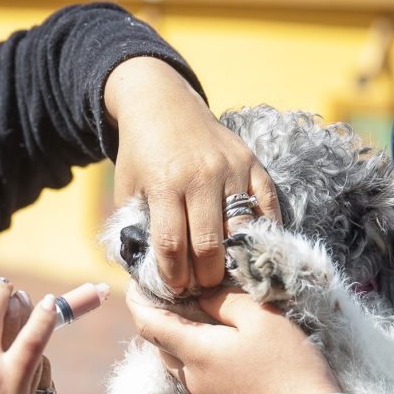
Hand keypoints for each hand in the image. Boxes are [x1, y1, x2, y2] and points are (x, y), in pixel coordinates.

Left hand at [105, 57, 280, 290]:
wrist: (162, 105)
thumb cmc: (140, 155)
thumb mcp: (127, 189)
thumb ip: (135, 227)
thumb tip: (148, 271)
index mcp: (165, 184)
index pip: (172, 244)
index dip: (174, 275)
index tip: (175, 289)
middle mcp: (201, 176)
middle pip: (209, 244)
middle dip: (204, 276)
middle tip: (201, 288)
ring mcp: (231, 169)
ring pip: (241, 230)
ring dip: (233, 259)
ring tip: (223, 272)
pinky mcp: (253, 163)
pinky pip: (266, 207)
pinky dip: (261, 233)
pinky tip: (250, 249)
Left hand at [126, 285, 338, 393]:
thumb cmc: (288, 366)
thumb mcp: (260, 318)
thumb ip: (223, 300)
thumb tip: (198, 295)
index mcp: (193, 353)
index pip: (146, 323)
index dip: (138, 299)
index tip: (140, 279)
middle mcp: (189, 377)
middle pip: (159, 341)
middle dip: (161, 315)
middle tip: (177, 289)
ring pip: (177, 358)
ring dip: (180, 334)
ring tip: (202, 311)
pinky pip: (195, 373)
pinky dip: (197, 352)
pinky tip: (222, 340)